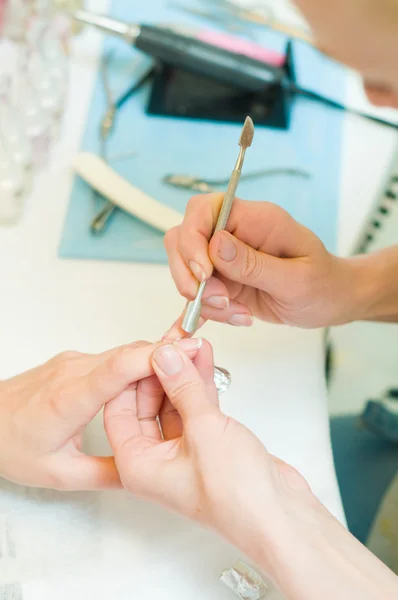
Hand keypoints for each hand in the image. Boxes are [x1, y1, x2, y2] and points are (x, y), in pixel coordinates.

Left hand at [0, 339, 200, 490]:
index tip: (185, 352)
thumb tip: (142, 473)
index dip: (154, 356)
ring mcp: (73, 361)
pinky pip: (112, 357)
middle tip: (199, 361)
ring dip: (153, 360)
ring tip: (181, 376)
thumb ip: (106, 474)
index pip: (118, 367)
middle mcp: (73, 371)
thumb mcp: (59, 474)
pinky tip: (150, 380)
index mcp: (70, 398)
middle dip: (166, 355)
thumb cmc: (10, 443)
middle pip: (128, 353)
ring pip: (123, 352)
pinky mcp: (74, 362)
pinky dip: (136, 364)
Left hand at [105, 340, 397, 599]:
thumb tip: (164, 356)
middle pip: (146, 402)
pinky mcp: (207, 442)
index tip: (147, 348)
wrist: (280, 517)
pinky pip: (195, 406)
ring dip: (183, 372)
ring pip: (174, 401)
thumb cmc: (238, 496)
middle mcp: (155, 458)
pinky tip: (205, 359)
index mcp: (138, 464)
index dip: (130, 376)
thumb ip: (183, 388)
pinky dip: (200, 383)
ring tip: (192, 341)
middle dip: (161, 369)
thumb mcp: (204, 431)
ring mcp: (182, 450)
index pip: (119, 409)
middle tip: (174, 341)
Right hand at [165, 194, 365, 331]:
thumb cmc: (323, 285)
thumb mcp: (296, 279)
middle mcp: (234, 234)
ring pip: (187, 270)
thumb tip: (215, 245)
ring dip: (203, 299)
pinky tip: (208, 325)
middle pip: (183, 239)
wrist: (331, 301)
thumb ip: (254, 264)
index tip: (203, 274)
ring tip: (238, 315)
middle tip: (220, 300)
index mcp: (254, 220)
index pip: (202, 210)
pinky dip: (200, 312)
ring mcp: (225, 259)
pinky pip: (197, 294)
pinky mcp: (223, 282)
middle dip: (189, 274)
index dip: (192, 238)